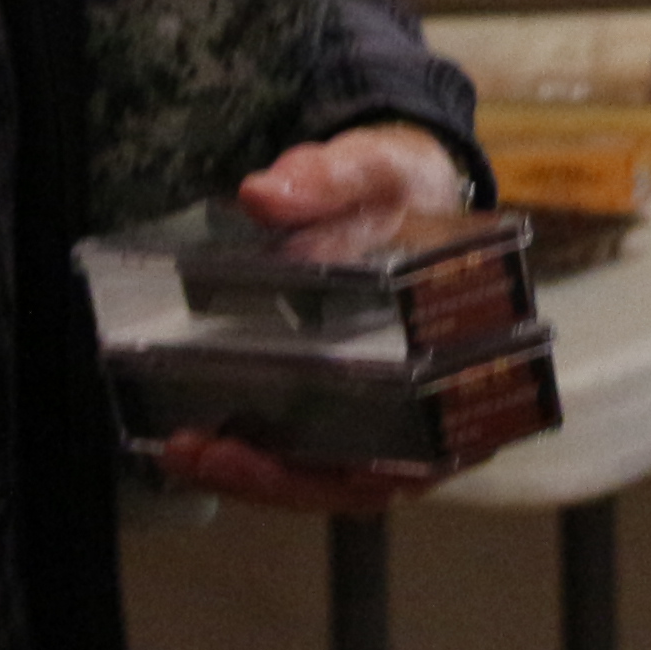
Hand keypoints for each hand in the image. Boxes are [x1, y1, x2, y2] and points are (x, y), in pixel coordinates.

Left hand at [153, 129, 488, 518]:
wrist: (406, 182)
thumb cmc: (406, 186)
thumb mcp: (376, 170)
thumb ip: (329, 179)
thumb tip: (265, 196)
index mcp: (465, 360)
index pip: (418, 451)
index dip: (350, 469)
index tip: (281, 457)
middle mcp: (431, 405)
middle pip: (359, 479)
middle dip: (276, 479)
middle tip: (201, 452)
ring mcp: (384, 411)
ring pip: (327, 475)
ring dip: (255, 476)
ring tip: (185, 451)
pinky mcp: (344, 402)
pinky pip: (306, 449)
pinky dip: (255, 452)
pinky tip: (200, 439)